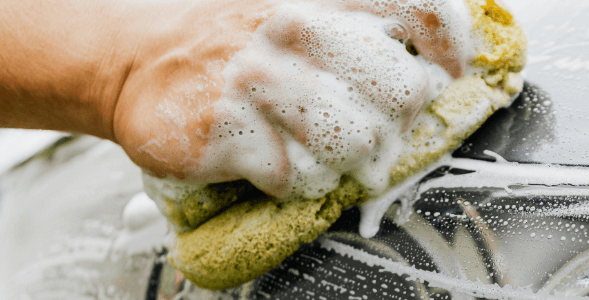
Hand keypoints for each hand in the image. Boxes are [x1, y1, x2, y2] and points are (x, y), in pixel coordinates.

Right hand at [114, 0, 475, 198]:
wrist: (137, 59)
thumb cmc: (232, 38)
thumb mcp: (296, 6)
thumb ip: (361, 23)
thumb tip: (435, 66)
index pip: (419, 5)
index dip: (451, 46)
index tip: (451, 70)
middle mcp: (292, 25)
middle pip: (404, 89)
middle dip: (396, 117)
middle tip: (368, 120)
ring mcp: (257, 78)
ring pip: (359, 141)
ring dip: (345, 155)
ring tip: (314, 142)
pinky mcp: (226, 130)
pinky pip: (300, 177)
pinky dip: (293, 177)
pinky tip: (269, 154)